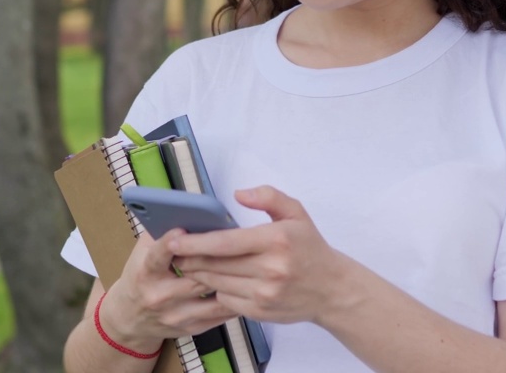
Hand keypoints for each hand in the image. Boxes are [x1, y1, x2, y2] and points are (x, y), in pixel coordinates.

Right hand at [100, 231, 239, 350]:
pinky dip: (235, 302)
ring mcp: (175, 315)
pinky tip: (246, 288)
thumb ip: (160, 232)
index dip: (170, 242)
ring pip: (213, 298)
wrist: (129, 318)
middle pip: (196, 276)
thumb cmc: (140, 277)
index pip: (158, 256)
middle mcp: (159, 295)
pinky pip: (219, 316)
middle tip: (241, 247)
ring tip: (251, 269)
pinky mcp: (189, 328)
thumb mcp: (141, 252)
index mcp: (145, 272)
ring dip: (233, 283)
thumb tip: (186, 211)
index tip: (182, 228)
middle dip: (218, 261)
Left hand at [171, 185, 351, 323]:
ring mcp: (265, 293)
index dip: (195, 242)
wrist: (332, 290)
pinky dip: (216, 290)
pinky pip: (226, 300)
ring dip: (198, 274)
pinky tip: (214, 280)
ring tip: (189, 264)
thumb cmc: (310, 248)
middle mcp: (270, 269)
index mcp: (276, 240)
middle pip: (216, 264)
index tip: (173, 239)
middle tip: (175, 252)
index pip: (225, 242)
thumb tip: (238, 194)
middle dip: (190, 258)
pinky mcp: (261, 311)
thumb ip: (268, 197)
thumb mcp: (296, 213)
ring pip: (217, 283)